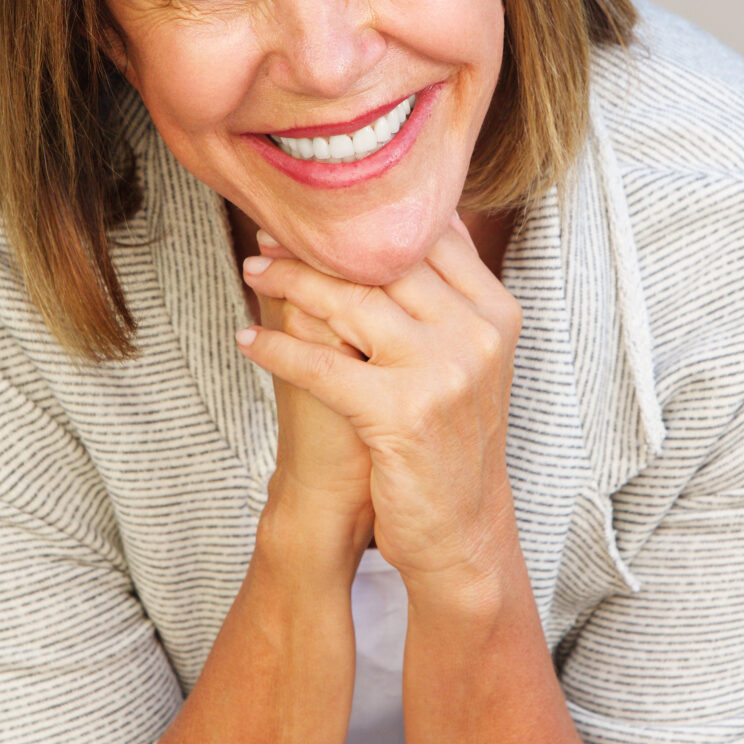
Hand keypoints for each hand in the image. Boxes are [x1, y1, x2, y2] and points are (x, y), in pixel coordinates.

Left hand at [236, 214, 522, 590]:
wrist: (462, 531)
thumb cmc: (449, 435)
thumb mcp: (469, 356)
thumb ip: (445, 291)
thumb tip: (416, 218)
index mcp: (497, 311)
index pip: (427, 239)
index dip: (365, 221)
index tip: (315, 212)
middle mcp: (477, 334)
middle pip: (384, 263)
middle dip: (318, 245)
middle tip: (270, 233)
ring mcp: (443, 371)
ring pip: (349, 303)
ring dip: (289, 284)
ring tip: (253, 272)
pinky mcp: (401, 412)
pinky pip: (321, 365)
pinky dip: (275, 350)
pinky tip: (247, 340)